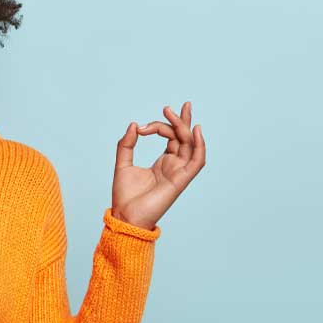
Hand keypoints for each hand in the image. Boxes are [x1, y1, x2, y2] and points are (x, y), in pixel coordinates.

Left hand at [112, 100, 206, 229]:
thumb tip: (134, 125)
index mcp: (162, 163)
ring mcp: (179, 172)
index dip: (159, 125)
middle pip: (183, 138)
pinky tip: (196, 130)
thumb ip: (127, 144)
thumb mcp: (122, 164)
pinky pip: (197, 161)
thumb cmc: (125, 196)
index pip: (170, 137)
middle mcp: (174, 166)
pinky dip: (200, 146)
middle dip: (180, 120)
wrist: (125, 215)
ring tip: (175, 113)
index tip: (141, 128)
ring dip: (184, 128)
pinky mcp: (181, 180)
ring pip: (189, 145)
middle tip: (168, 107)